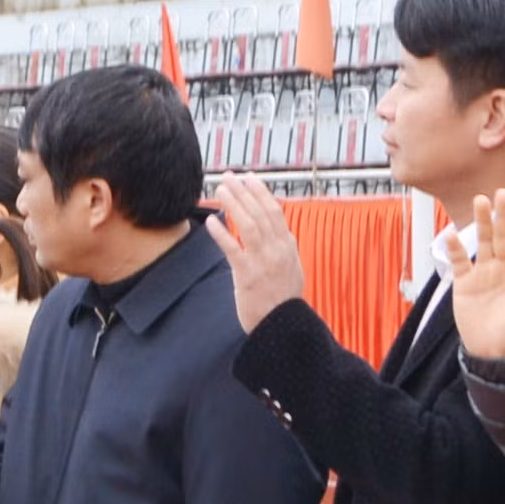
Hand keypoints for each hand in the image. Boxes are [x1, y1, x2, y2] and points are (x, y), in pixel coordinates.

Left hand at [208, 175, 307, 331]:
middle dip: (244, 192)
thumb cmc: (283, 299)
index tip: (248, 178)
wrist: (283, 326)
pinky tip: (212, 221)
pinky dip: (223, 233)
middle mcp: (278, 250)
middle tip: (229, 177)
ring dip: (234, 205)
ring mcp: (264, 263)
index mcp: (288, 246)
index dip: (261, 192)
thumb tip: (280, 230)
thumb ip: (284, 248)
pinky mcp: (248, 277)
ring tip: (221, 190)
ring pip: (249, 226)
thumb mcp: (292, 268)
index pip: (274, 211)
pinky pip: (233, 250)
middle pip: (260, 213)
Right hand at [446, 189, 504, 360]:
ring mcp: (485, 272)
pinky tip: (451, 234)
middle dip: (503, 214)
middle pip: (504, 235)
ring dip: (482, 222)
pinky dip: (454, 249)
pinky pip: (459, 261)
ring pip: (483, 241)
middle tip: (502, 193)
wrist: (494, 354)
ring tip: (480, 201)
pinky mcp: (465, 283)